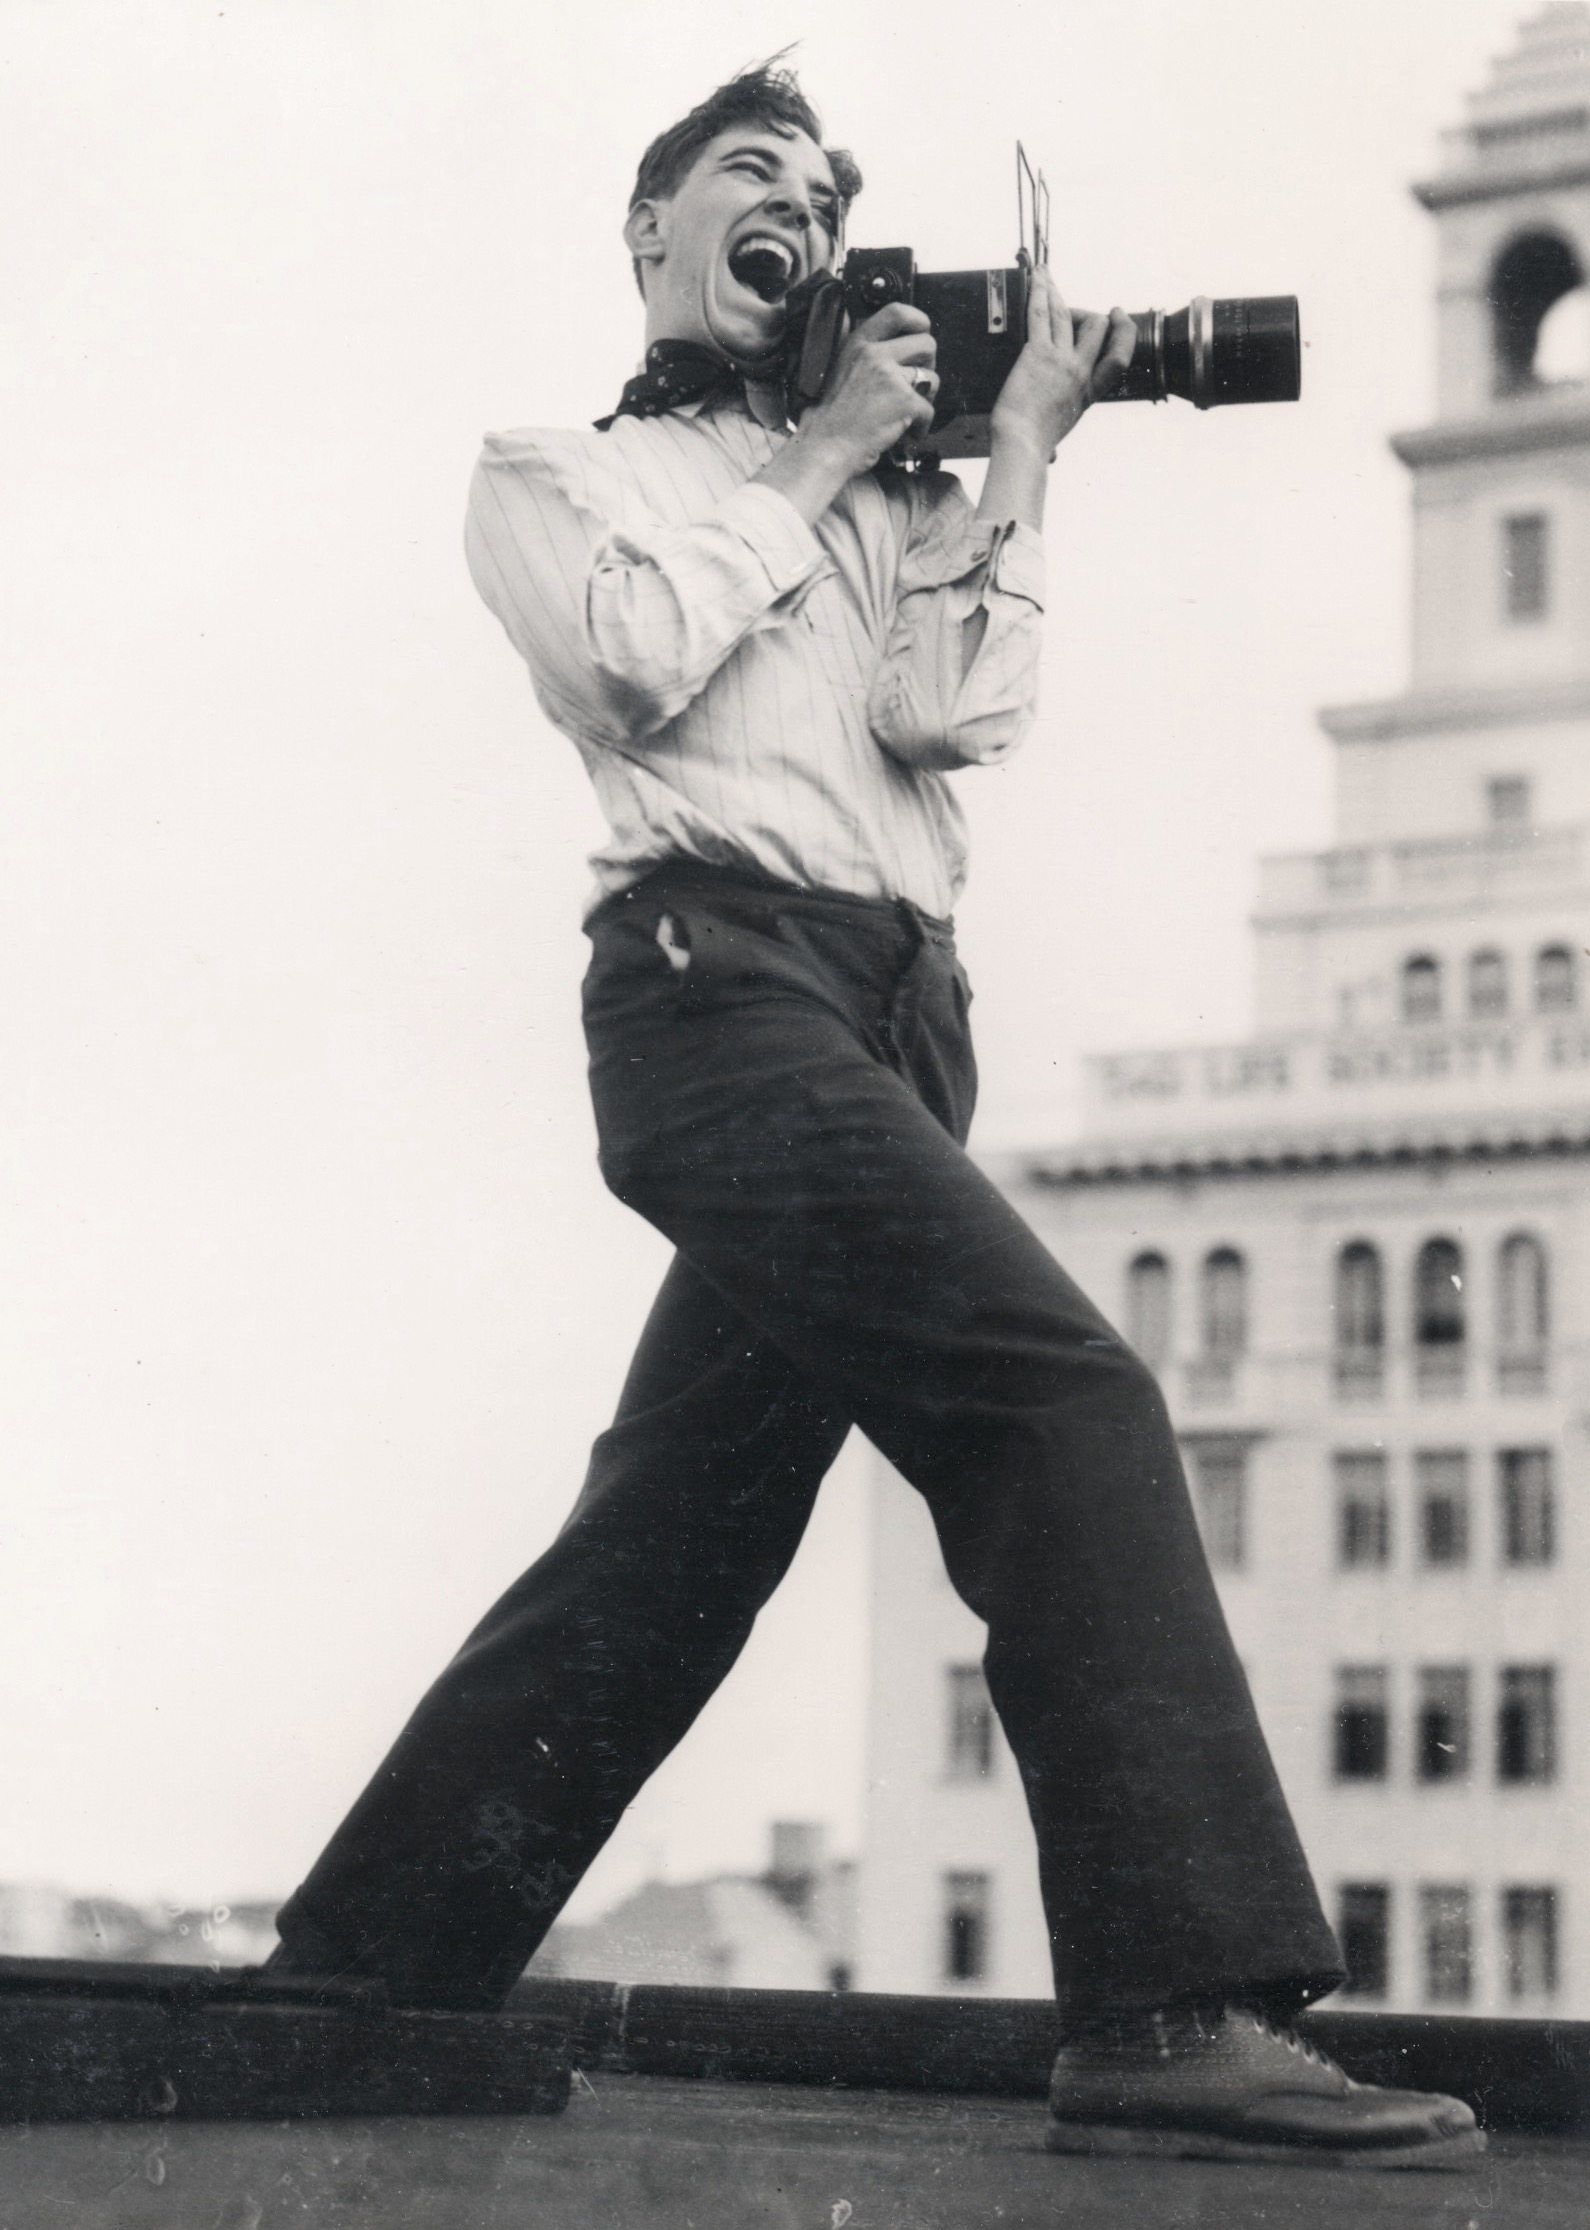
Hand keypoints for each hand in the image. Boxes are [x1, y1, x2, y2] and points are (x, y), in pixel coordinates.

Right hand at [796, 301, 937, 475]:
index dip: (918, 320)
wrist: (824, 447)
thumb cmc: (831, 417)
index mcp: (859, 343)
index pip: (897, 312)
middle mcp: (874, 354)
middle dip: (928, 364)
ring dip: (926, 397)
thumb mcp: (842, 369)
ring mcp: (890, 377)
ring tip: (907, 411)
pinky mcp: (903, 402)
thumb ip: (868, 354)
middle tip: (916, 383)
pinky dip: (921, 426)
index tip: (921, 330)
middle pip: (926, 343)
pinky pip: (929, 410)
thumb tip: (901, 348)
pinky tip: (906, 431)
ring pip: (932, 378)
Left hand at [989, 268, 1136, 459]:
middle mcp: (1080, 373)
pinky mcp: (1038, 353)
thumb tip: (1052, 458)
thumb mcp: (1056, 440)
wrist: (1022, 444)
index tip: (1116, 318)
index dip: (1122, 333)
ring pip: (1067, 314)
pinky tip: (1038, 277)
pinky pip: (1041, 314)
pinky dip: (1040, 291)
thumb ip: (1057, 438)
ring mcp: (1061, 360)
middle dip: (1084, 313)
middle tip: (1067, 307)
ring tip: (1045, 274)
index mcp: (1088, 394)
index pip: (1118, 358)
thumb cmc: (1032, 447)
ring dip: (1055, 291)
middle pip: (1095, 327)